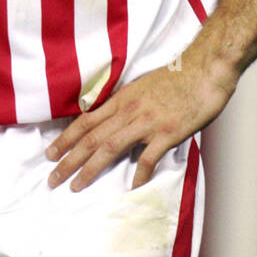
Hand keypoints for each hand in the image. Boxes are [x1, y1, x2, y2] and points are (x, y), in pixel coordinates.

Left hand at [45, 55, 236, 190]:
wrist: (206, 68)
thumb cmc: (178, 77)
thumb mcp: (143, 87)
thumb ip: (128, 105)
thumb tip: (114, 121)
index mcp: (122, 99)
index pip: (86, 121)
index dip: (66, 139)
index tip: (50, 154)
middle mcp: (129, 111)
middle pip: (91, 138)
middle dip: (69, 160)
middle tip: (52, 179)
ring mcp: (147, 122)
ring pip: (110, 147)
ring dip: (90, 168)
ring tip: (76, 186)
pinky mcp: (168, 132)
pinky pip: (149, 157)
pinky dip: (138, 173)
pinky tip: (131, 187)